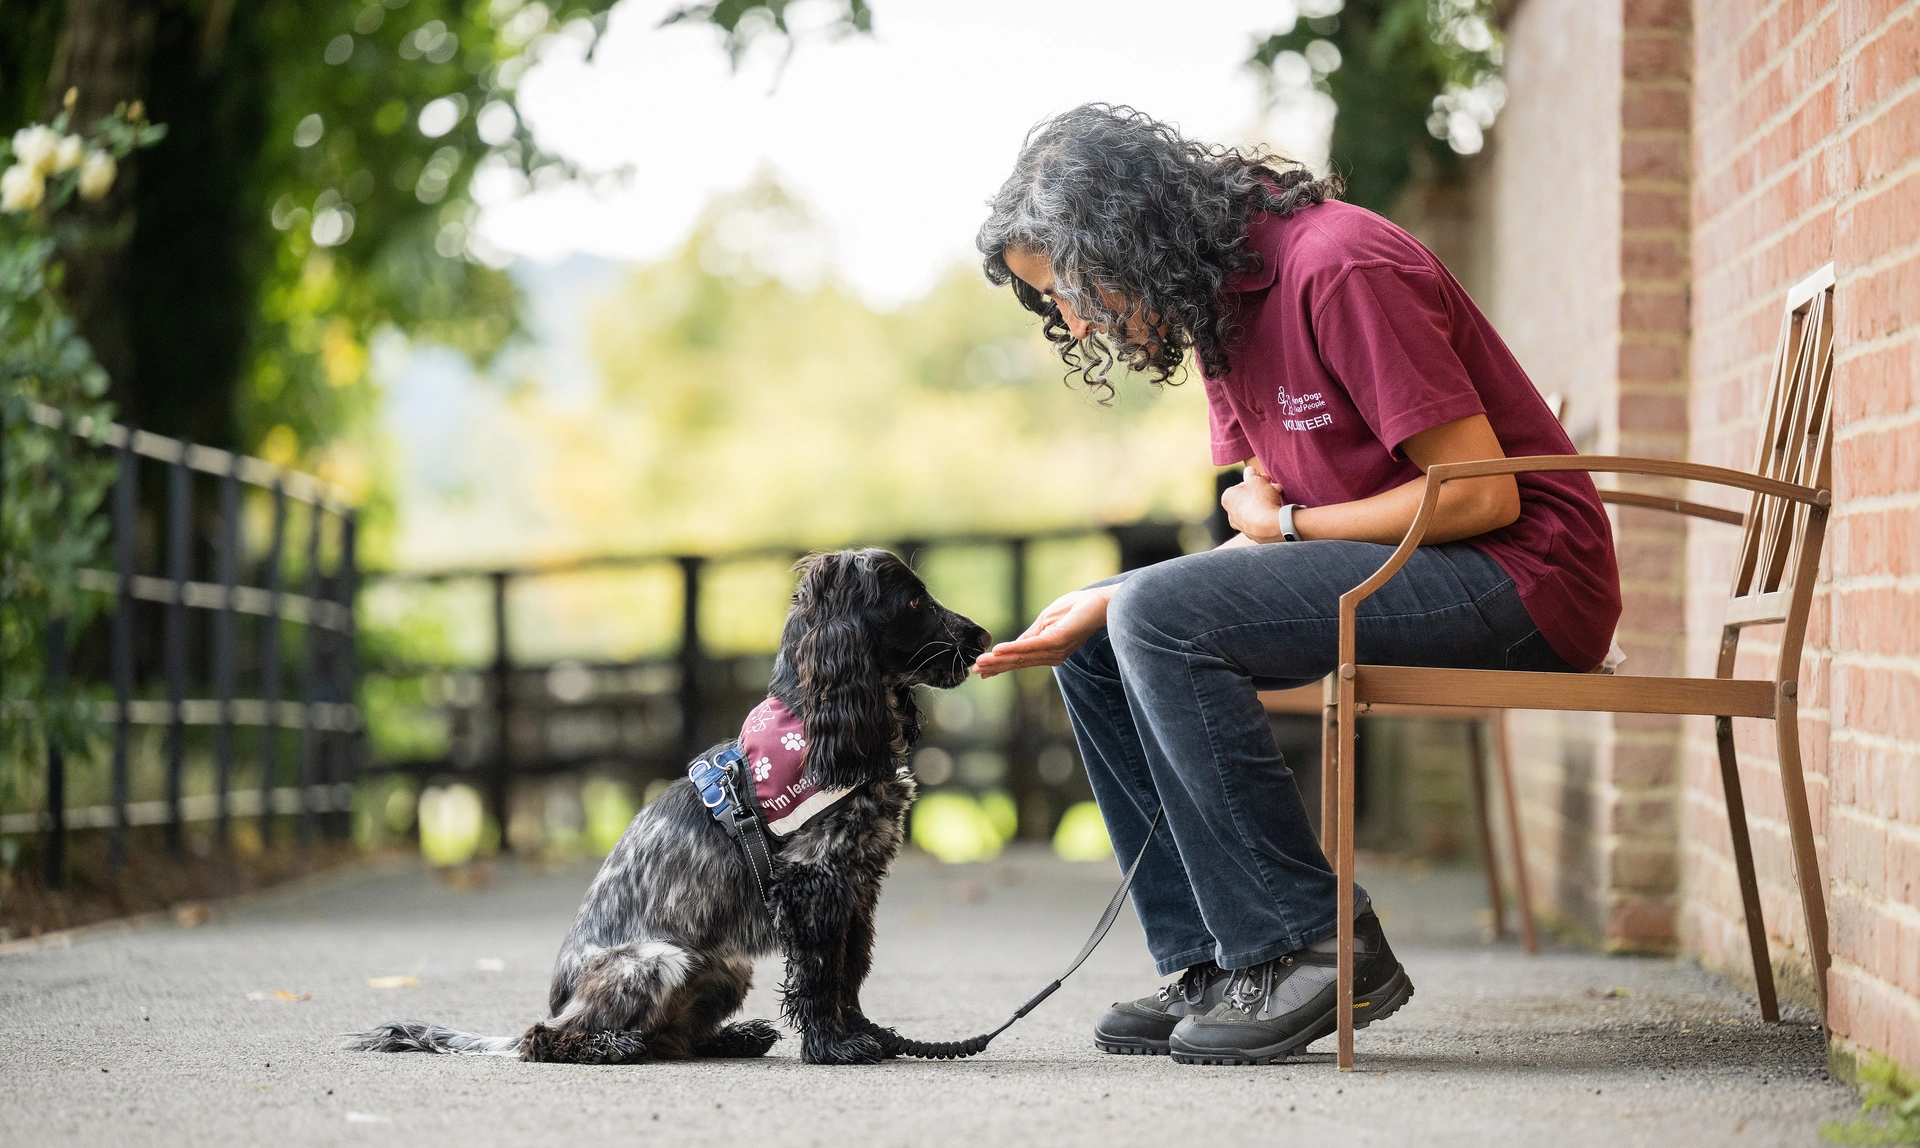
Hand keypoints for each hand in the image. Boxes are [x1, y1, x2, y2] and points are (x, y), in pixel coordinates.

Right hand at [971, 586, 1116, 677]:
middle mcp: (1050, 656)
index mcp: (1047, 651)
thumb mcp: (1046, 622)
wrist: (1099, 603)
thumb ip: (1030, 636)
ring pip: (1021, 657)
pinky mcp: (1057, 641)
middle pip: (1018, 663)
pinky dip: (1013, 649)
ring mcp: (1054, 650)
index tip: (980, 672)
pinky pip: (1031, 647)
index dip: (999, 666)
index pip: (1019, 660)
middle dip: (995, 667)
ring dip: (998, 660)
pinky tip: (998, 650)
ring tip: (980, 663)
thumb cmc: (1076, 610)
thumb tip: (1011, 646)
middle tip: (974, 671)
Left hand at [1221, 462, 1285, 543]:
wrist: (1271, 526)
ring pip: (1256, 509)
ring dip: (1268, 500)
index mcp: (1227, 498)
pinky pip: (1262, 520)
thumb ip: (1252, 474)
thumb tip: (1249, 471)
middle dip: (1263, 490)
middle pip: (1249, 497)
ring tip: (1279, 495)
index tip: (1265, 478)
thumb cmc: (1260, 500)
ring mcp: (1242, 527)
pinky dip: (1269, 514)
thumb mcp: (1256, 479)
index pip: (1241, 485)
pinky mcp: (1254, 535)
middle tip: (1274, 486)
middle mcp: (1231, 514)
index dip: (1255, 480)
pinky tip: (1278, 509)